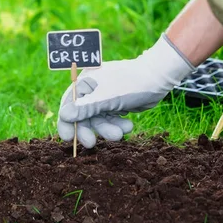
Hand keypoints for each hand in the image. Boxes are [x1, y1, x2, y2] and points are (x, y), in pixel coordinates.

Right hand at [56, 34, 195, 147]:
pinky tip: (129, 125)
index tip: (68, 138)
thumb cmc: (132, 83)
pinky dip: (118, 125)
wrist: (158, 78)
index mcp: (85, 82)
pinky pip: (110, 120)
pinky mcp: (114, 105)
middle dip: (89, 129)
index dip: (66, 122)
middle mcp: (91, 90)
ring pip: (98, 121)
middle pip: (82, 115)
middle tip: (91, 144)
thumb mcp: (108, 98)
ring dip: (108, 129)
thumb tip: (64, 115)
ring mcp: (103, 98)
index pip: (68, 103)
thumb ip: (86, 108)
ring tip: (122, 133)